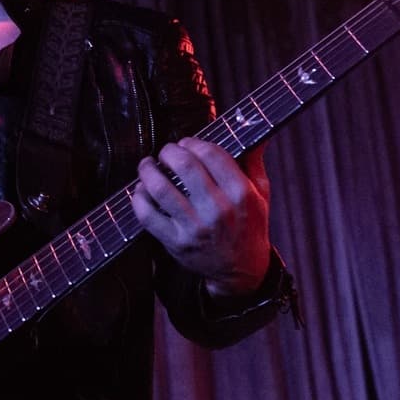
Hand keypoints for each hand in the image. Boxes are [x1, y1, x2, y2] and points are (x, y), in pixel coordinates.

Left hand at [128, 137, 271, 295]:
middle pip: (184, 166)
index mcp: (240, 193)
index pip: (211, 154)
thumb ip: (254, 160)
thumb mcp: (261, 193)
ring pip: (160, 188)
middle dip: (169, 151)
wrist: (242, 271)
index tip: (186, 143)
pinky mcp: (176, 243)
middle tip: (166, 152)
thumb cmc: (251, 226)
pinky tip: (141, 190)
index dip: (193, 142)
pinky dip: (138, 198)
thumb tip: (256, 129)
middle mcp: (218, 210)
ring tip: (147, 165)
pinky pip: (147, 215)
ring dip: (148, 170)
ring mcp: (195, 227)